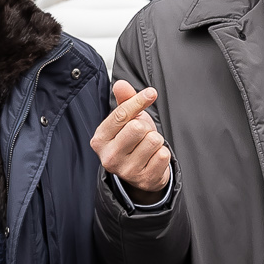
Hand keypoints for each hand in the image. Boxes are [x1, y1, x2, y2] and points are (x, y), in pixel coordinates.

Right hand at [91, 80, 171, 195]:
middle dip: (146, 126)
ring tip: (147, 146)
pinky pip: (163, 155)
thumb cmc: (131, 141)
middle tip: (142, 134)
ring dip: (155, 140)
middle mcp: (109, 157)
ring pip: (153, 140)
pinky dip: (162, 153)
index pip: (120, 114)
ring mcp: (126, 171)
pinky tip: (153, 158)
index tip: (151, 93)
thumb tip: (121, 84)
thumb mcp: (126, 120)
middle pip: (138, 127)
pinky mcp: (144, 179)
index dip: (138, 100)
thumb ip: (124, 101)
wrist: (140, 172)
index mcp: (100, 140)